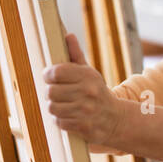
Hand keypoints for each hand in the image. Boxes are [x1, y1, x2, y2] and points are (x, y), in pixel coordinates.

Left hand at [43, 33, 122, 150]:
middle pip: (50, 91)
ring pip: (52, 107)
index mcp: (87, 75)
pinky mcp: (84, 126)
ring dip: (54, 107)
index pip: (56, 72)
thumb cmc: (96, 92)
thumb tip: (67, 35)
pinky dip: (60, 120)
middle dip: (50, 93)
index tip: (49, 77)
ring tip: (61, 105)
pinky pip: (59, 122)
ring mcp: (86, 110)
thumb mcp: (89, 72)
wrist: (114, 118)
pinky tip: (67, 116)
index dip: (48, 75)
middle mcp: (87, 91)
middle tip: (55, 93)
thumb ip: (75, 55)